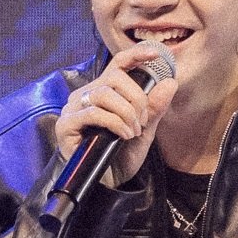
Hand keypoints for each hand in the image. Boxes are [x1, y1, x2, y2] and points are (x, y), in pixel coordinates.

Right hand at [56, 43, 178, 185]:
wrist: (107, 183)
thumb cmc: (121, 156)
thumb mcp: (144, 130)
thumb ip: (154, 108)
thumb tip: (171, 82)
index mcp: (104, 91)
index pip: (117, 64)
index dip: (135, 55)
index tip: (156, 54)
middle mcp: (86, 95)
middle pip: (113, 77)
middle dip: (135, 97)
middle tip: (143, 121)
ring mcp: (74, 109)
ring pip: (103, 94)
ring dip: (125, 112)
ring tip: (132, 132)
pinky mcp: (66, 125)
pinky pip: (93, 112)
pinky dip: (114, 122)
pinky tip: (122, 136)